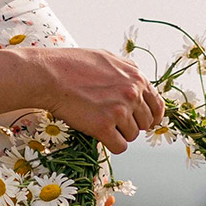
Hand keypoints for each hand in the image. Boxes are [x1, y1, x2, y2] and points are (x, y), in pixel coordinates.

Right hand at [31, 47, 165, 153]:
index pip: (157, 104)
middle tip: (115, 122)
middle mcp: (132, 94)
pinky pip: (119, 147)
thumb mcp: (107, 57)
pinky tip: (100, 135)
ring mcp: (119, 111)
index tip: (148, 123)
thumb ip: (127, 69)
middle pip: (146, 123)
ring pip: (132, 136)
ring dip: (119, 133)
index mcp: (136, 78)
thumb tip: (137, 80)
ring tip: (101, 123)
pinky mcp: (104, 127)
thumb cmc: (72, 64)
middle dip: (133, 124)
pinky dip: (111, 144)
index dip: (152, 116)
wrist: (49, 76)